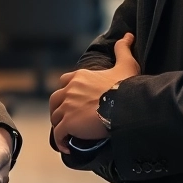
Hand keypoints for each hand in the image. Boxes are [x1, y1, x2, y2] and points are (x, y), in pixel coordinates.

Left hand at [49, 33, 138, 153]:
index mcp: (80, 76)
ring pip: (55, 118)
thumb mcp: (126, 64)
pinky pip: (58, 135)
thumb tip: (128, 36)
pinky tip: (68, 146)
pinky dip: (61, 141)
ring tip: (68, 134)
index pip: (64, 82)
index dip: (66, 92)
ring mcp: (67, 107)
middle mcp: (70, 89)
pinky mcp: (68, 123)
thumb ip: (123, 49)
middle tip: (68, 120)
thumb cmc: (127, 86)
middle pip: (55, 100)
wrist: (125, 106)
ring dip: (60, 126)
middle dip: (58, 110)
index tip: (73, 102)